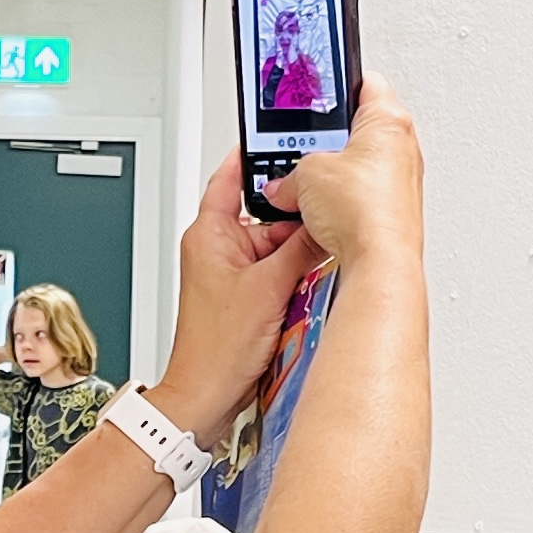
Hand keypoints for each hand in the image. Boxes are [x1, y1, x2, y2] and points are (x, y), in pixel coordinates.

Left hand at [146, 153, 326, 443]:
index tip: (282, 135)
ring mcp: (234, 273)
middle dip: (296, 214)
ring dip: (299, 249)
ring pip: (278, 243)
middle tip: (324, 207)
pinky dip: (297, 272)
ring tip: (318, 254)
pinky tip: (311, 280)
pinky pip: (279, 270)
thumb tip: (327, 220)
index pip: (231, 175)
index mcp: (209, 233)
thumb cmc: (214, 351)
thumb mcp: (269, 287)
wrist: (206, 398)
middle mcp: (219, 248)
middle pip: (267, 211)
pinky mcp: (247, 295)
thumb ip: (301, 248)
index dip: (257, 153)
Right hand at [279, 77, 422, 278]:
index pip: (365, 82)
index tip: (318, 90)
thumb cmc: (365, 212)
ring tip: (308, 190)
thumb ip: (290, 173)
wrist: (380, 261)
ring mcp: (400, 182)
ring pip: (356, 167)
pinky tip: (322, 214)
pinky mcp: (393, 211)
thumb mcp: (307, 175)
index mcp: (389, 121)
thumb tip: (284, 185)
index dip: (336, 83)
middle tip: (301, 150)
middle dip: (325, 142)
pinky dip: (340, 203)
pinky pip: (359, 197)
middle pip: (356, 129)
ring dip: (331, 177)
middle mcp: (403, 148)